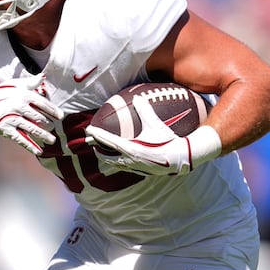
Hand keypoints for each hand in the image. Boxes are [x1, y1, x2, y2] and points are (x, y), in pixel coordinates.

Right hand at [0, 73, 63, 154]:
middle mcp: (19, 106)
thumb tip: (43, 76)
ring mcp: (12, 119)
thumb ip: (30, 82)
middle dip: (48, 124)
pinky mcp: (6, 130)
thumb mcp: (14, 85)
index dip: (53, 110)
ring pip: (33, 129)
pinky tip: (39, 151)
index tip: (61, 116)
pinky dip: (31, 146)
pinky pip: (21, 139)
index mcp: (23, 95)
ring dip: (44, 136)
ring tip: (52, 140)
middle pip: (39, 118)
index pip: (43, 103)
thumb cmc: (0, 94)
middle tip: (53, 128)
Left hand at [85, 94, 220, 175]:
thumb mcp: (156, 125)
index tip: (89, 130)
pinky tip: (116, 160)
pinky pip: (123, 167)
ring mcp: (134, 167)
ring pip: (114, 163)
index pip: (109, 141)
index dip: (97, 135)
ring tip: (99, 151)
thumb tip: (139, 97)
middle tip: (89, 141)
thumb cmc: (168, 141)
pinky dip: (116, 163)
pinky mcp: (139, 171)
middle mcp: (130, 160)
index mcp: (131, 148)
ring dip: (105, 157)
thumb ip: (146, 111)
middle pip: (106, 155)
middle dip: (97, 148)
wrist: (180, 159)